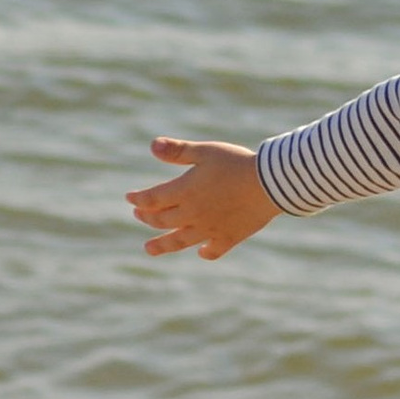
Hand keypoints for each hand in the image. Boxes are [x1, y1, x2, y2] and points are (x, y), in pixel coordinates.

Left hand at [128, 137, 276, 261]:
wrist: (270, 183)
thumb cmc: (236, 163)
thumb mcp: (205, 151)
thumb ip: (178, 151)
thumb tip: (152, 146)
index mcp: (185, 192)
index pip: (152, 199)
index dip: (138, 199)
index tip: (129, 198)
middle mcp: (193, 214)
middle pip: (162, 221)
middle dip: (148, 218)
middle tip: (139, 215)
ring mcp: (210, 229)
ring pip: (180, 241)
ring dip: (162, 245)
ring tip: (149, 249)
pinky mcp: (229, 237)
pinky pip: (213, 250)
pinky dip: (205, 252)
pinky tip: (202, 252)